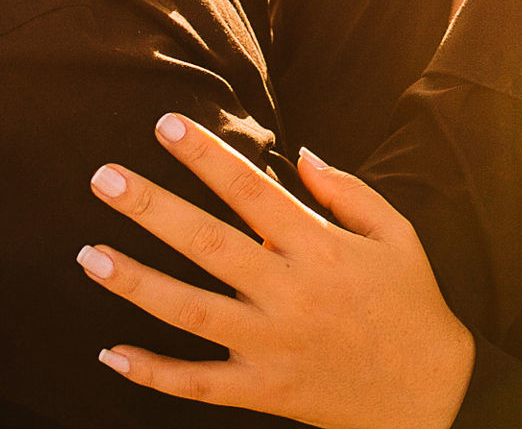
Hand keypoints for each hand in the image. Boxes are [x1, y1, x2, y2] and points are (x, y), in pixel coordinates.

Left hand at [78, 115, 473, 428]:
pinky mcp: (264, 391)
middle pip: (208, 245)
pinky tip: (111, 351)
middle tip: (103, 178)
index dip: (206, 156)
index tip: (165, 126)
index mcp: (321, 249)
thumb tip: (301, 154)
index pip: (251, 190)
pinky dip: (152, 372)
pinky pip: (197, 385)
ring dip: (136, 283)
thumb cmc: (412, 304)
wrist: (431, 395)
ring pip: (190, 312)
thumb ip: (349, 192)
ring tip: (90, 255)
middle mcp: (290, 295)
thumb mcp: (397, 234)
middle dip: (151, 208)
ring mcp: (272, 347)